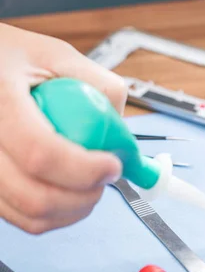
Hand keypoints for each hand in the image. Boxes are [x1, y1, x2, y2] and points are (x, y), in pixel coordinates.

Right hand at [0, 23, 126, 233]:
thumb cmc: (11, 57)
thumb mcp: (57, 54)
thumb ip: (99, 85)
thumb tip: (125, 131)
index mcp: (1, 99)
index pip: (41, 153)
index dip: (85, 169)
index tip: (113, 164)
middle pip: (34, 195)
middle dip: (85, 196)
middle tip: (106, 177)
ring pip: (30, 214)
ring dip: (73, 208)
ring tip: (91, 183)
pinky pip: (21, 217)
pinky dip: (55, 213)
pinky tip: (70, 190)